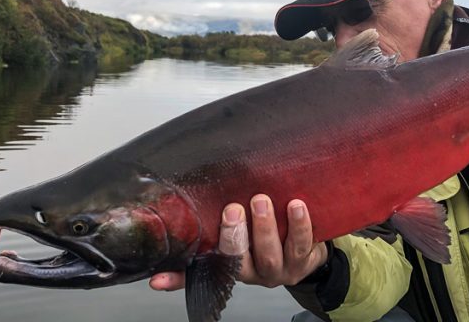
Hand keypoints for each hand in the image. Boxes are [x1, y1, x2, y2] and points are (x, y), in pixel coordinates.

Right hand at [148, 195, 327, 290]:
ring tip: (262, 201)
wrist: (310, 251)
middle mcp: (254, 271)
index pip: (201, 271)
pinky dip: (298, 225)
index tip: (158, 278)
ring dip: (264, 227)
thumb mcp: (245, 228)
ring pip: (269, 254)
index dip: (176, 278)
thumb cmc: (272, 234)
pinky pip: (300, 244)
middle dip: (235, 235)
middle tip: (233, 209)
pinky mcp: (303, 261)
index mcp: (233, 264)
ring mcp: (279, 269)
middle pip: (238, 260)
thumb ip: (224, 217)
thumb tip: (197, 189)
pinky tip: (296, 206)